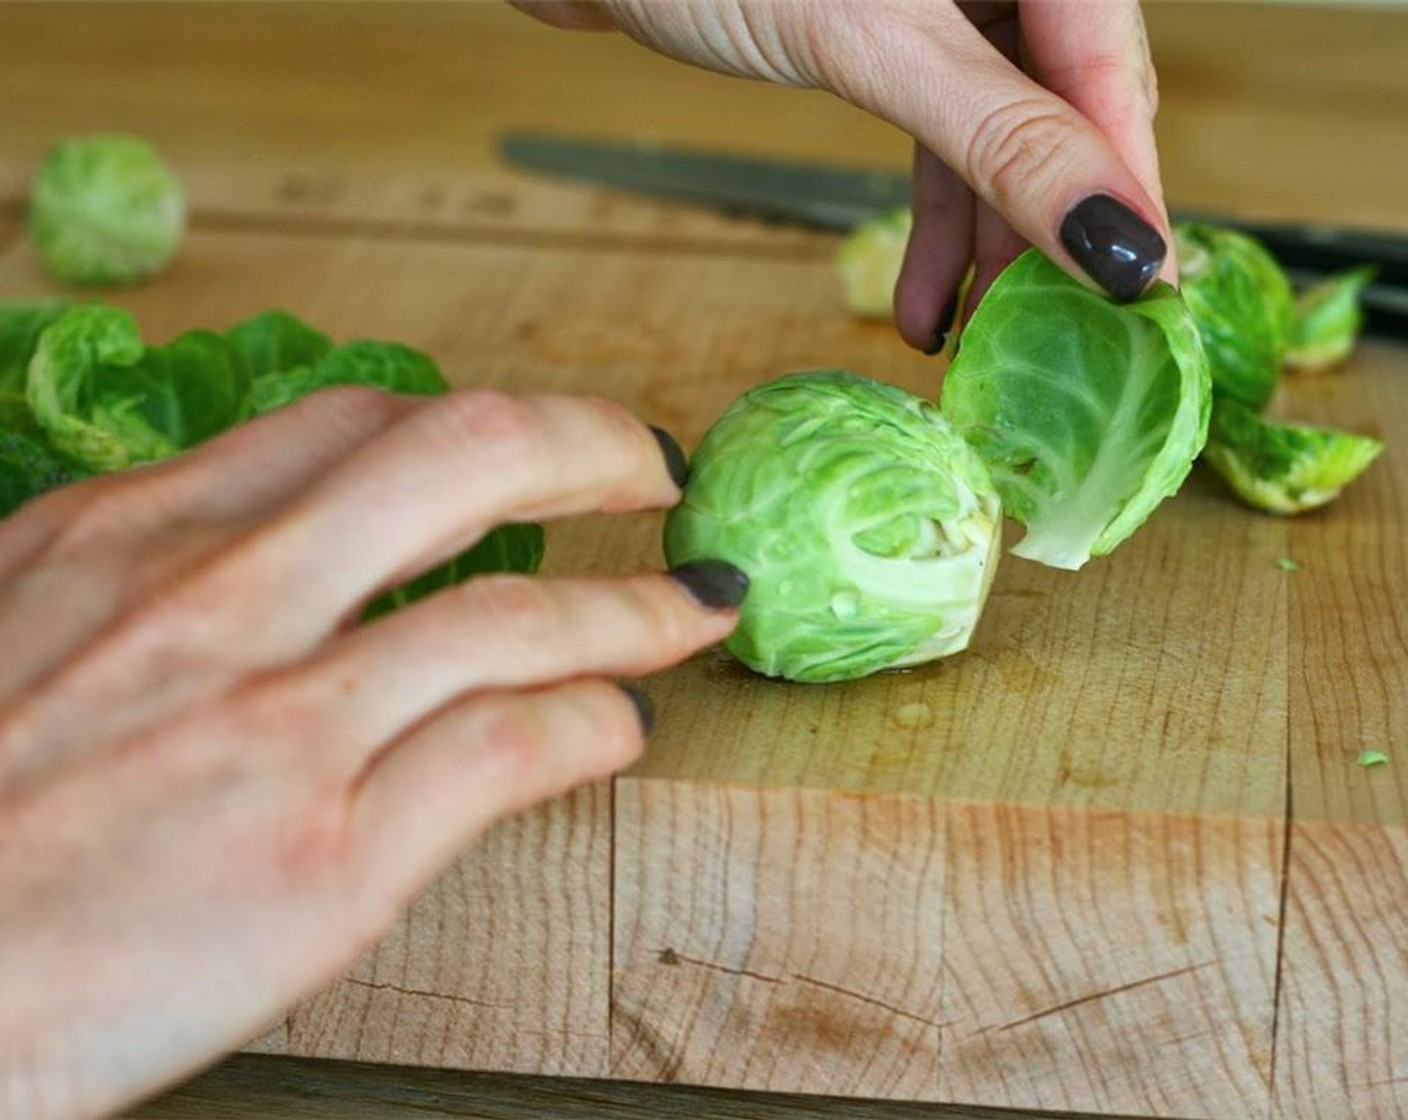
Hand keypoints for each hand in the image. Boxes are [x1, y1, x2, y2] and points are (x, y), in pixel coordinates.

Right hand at [0, 387, 743, 1118]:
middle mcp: (223, 603)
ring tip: (693, 609)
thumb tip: (273, 548)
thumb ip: (150, 573)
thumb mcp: (20, 629)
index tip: (536, 442)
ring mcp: (283, 726)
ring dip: (638, 605)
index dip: (478, 421)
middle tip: (656, 469)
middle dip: (593, 446)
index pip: (359, 423)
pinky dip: (596, 723)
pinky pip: (512, 750)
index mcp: (137, 535)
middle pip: (466, 458)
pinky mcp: (328, 858)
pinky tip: (621, 729)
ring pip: (520, 614)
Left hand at [514, 0, 1170, 349]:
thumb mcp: (873, 45)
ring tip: (972, 344)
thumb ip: (1000, 137)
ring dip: (985, 248)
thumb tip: (1119, 240)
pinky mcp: (898, 37)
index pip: (1113, 68)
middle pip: (1067, 111)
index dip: (1129, 188)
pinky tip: (922, 304)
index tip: (1146, 295)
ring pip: (1002, 139)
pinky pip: (942, 139)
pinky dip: (932, 221)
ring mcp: (953, 1)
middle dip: (1051, 232)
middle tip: (1057, 336)